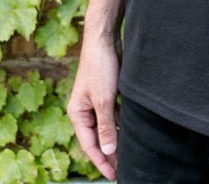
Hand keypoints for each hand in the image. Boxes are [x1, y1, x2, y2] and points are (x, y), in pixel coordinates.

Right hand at [66, 35, 121, 180]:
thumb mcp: (104, 100)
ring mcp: (96, 100)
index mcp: (77, 113)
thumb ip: (106, 126)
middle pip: (98, 137)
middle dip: (109, 153)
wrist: (105, 38)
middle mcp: (84, 109)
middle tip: (124, 168)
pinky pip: (114, 114)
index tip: (113, 176)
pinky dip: (121, 123)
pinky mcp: (107, 92)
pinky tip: (132, 131)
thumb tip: (109, 152)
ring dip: (117, 138)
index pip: (89, 145)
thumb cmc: (100, 66)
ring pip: (107, 126)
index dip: (101, 162)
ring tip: (130, 153)